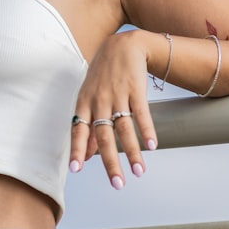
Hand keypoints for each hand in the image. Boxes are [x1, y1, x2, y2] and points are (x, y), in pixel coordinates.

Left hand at [70, 29, 158, 188]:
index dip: (77, 149)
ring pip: (124, 128)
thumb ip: (88, 125)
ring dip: (133, 152)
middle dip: (110, 161)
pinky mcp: (136, 89)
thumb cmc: (103, 74)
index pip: (78, 129)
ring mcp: (117, 95)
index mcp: (84, 103)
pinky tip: (152, 146)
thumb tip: (87, 154)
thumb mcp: (89, 95)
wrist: (123, 44)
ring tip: (139, 172)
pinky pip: (141, 113)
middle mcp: (99, 100)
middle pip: (104, 135)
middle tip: (117, 184)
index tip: (76, 169)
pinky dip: (147, 130)